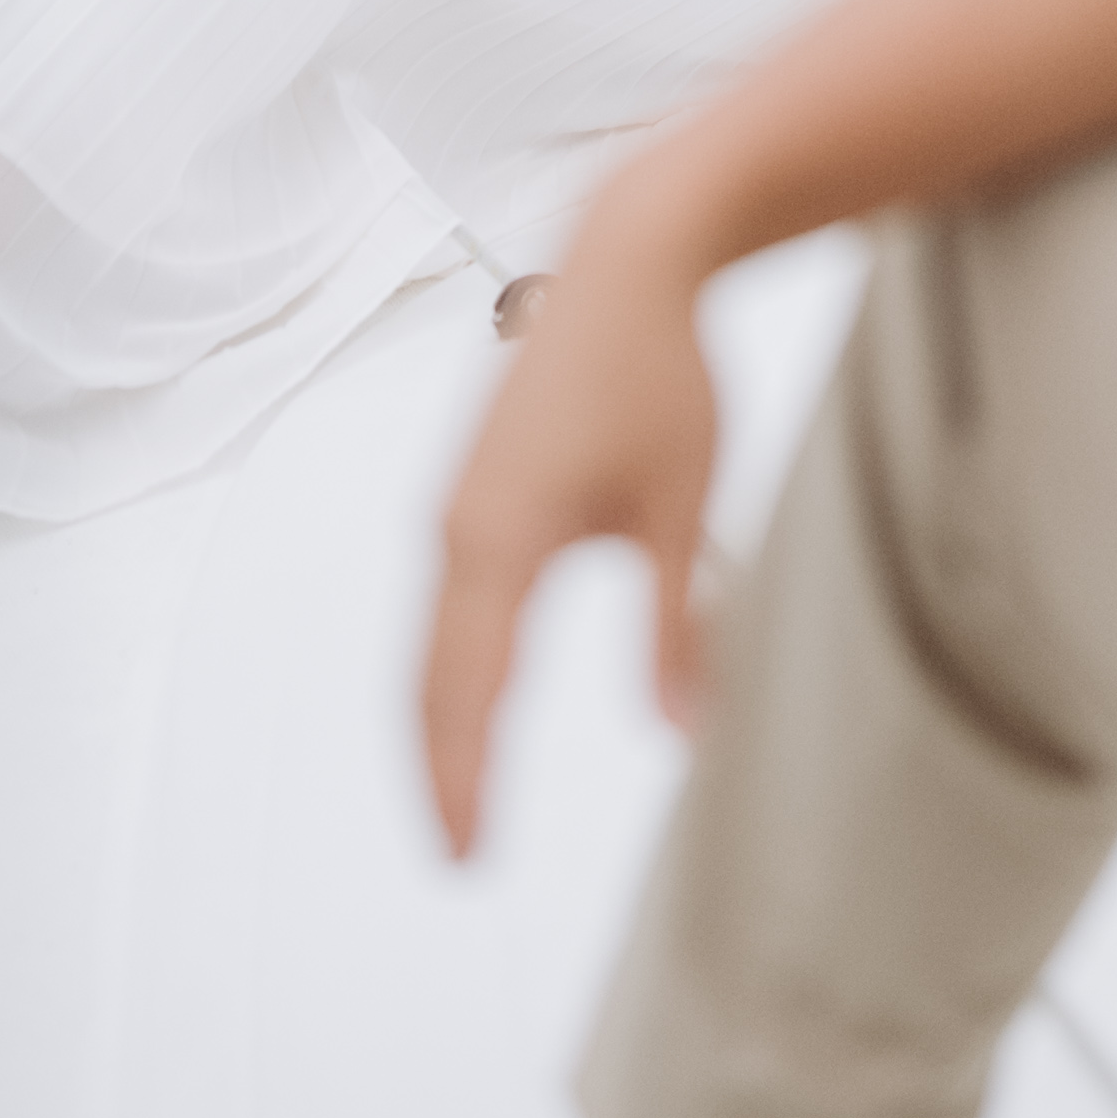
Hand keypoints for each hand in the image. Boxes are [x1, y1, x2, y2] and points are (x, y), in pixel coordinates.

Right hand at [419, 207, 718, 854]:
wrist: (627, 259)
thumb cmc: (660, 374)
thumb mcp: (684, 510)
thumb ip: (677, 626)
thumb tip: (678, 728)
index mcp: (501, 540)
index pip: (471, 692)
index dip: (465, 781)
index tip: (467, 858)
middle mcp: (458, 527)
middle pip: (432, 678)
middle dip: (441, 768)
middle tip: (457, 854)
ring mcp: (457, 504)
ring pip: (434, 639)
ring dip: (442, 717)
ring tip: (461, 794)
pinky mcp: (474, 485)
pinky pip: (450, 597)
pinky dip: (453, 661)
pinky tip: (480, 693)